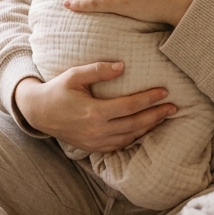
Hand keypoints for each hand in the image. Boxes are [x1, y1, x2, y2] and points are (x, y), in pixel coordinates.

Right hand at [14, 63, 175, 152]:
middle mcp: (97, 130)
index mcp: (93, 112)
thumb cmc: (58, 90)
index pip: (129, 107)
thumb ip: (98, 70)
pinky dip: (135, 137)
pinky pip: (120, 144)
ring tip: (163, 117)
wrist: (39, 113)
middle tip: (173, 107)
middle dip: (156, 115)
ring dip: (149, 127)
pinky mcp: (94, 148)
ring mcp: (96, 142)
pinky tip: (145, 129)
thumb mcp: (75, 75)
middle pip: (135, 124)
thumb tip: (122, 66)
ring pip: (130, 137)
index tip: (164, 92)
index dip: (148, 99)